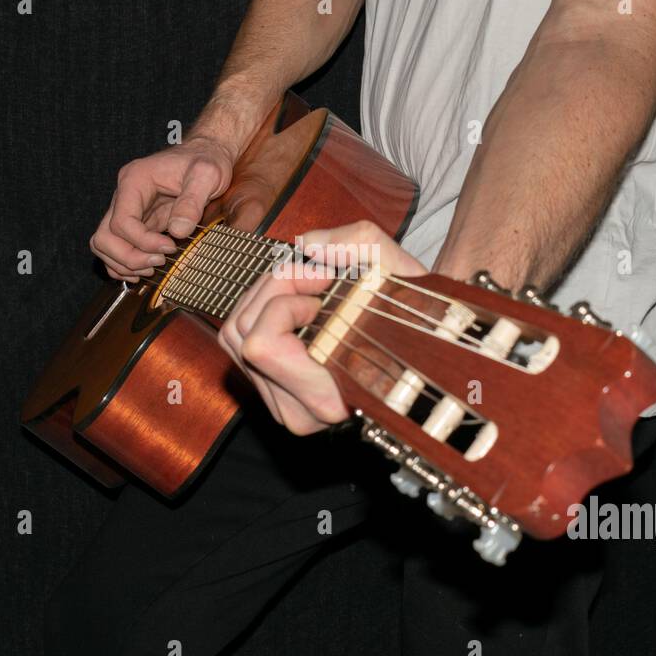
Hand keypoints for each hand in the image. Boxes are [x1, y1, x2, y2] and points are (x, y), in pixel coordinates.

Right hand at [90, 134, 238, 280]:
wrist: (207, 154)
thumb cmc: (207, 160)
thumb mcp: (207, 175)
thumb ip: (192, 200)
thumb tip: (178, 231)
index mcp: (135, 180)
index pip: (122, 221)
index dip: (143, 242)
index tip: (170, 247)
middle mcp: (125, 196)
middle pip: (105, 236)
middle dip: (129, 257)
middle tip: (159, 263)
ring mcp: (128, 210)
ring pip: (105, 245)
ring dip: (124, 263)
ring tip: (153, 269)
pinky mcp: (137, 223)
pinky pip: (116, 248)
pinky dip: (125, 264)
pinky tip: (145, 270)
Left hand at [219, 221, 425, 434]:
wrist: (421, 352)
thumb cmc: (410, 316)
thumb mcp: (395, 267)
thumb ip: (355, 242)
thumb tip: (305, 245)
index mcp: (328, 397)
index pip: (262, 344)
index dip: (286, 298)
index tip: (326, 282)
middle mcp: (300, 413)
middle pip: (242, 333)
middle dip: (274, 287)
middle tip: (317, 275)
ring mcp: (283, 408)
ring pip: (234, 337)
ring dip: (265, 297)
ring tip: (308, 289)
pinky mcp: (272, 396)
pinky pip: (238, 345)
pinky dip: (261, 311)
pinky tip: (297, 305)